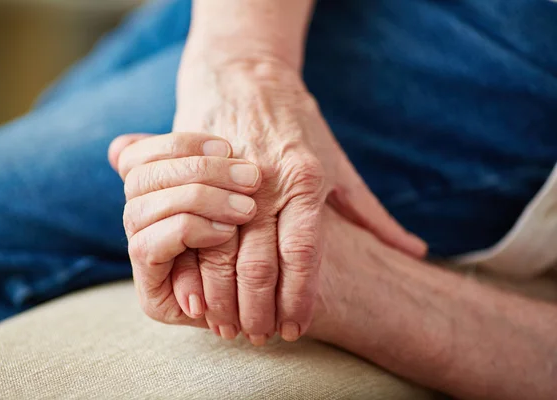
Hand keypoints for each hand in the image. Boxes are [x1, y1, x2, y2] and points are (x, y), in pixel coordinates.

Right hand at [109, 132, 260, 338]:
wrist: (286, 295)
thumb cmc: (272, 230)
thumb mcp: (244, 186)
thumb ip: (206, 162)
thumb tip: (130, 142)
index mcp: (149, 191)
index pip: (136, 154)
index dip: (179, 144)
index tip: (228, 145)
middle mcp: (138, 223)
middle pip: (138, 178)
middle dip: (197, 171)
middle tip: (250, 178)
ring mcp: (142, 259)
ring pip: (139, 209)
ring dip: (196, 200)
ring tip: (245, 209)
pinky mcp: (151, 293)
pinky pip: (147, 246)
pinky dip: (187, 231)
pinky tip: (227, 231)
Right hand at [173, 55, 426, 343]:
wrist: (246, 76)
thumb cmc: (299, 124)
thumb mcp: (339, 164)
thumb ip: (371, 213)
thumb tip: (415, 250)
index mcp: (307, 180)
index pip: (304, 255)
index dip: (299, 298)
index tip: (294, 329)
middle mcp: (268, 181)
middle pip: (260, 263)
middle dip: (258, 309)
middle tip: (260, 337)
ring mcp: (229, 177)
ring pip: (221, 253)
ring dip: (224, 299)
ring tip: (229, 327)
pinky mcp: (200, 173)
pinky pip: (191, 231)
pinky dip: (194, 271)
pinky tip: (198, 297)